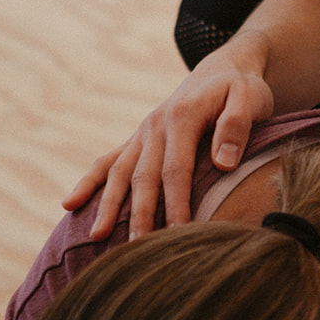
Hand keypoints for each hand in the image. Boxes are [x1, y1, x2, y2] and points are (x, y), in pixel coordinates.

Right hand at [62, 45, 275, 240]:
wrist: (222, 69)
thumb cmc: (241, 88)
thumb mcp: (250, 97)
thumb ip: (237, 126)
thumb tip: (223, 163)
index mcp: (182, 116)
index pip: (176, 170)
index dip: (177, 204)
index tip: (179, 234)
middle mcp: (155, 125)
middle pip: (143, 177)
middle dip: (139, 215)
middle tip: (136, 251)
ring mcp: (143, 133)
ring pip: (120, 172)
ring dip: (108, 205)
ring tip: (96, 237)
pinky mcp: (138, 139)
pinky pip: (108, 161)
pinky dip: (89, 182)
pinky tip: (70, 204)